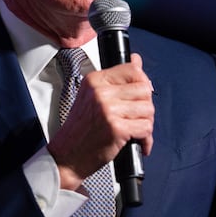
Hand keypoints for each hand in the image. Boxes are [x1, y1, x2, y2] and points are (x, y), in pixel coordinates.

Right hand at [47, 53, 154, 190]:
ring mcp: (108, 110)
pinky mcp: (116, 128)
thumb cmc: (80, 129)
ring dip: (146, 123)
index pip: (132, 70)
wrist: (67, 156)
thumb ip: (116, 80)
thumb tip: (137, 60)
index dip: (143, 83)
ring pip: (148, 109)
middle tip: (137, 118)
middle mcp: (101, 92)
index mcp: (95, 80)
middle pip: (144, 89)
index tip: (141, 95)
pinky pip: (146, 128)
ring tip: (135, 130)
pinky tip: (137, 142)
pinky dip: (146, 138)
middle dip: (146, 106)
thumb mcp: (93, 97)